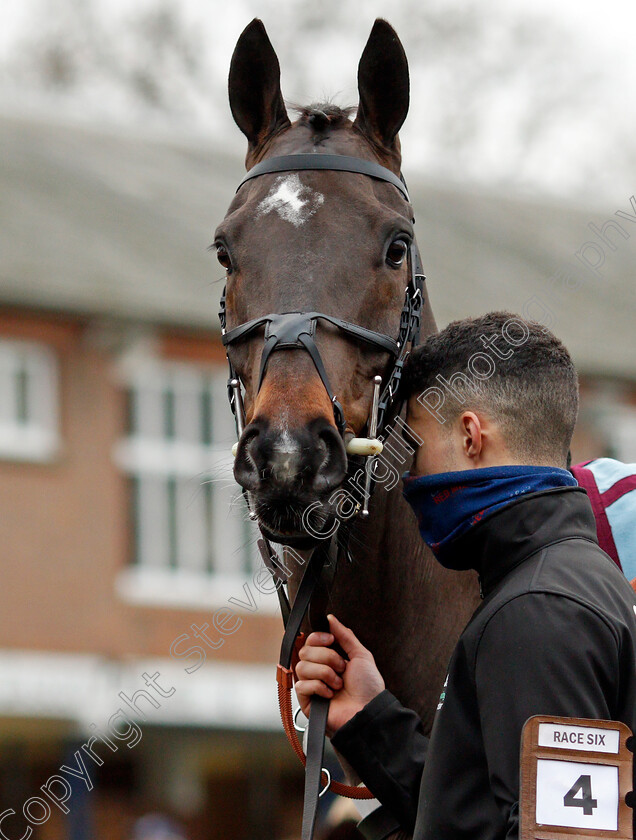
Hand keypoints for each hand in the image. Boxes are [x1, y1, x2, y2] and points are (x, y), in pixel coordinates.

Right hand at [294, 614, 384, 736]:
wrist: (369, 711)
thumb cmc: (368, 687)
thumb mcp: (360, 655)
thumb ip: (345, 635)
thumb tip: (331, 619)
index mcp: (328, 659)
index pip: (310, 640)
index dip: (318, 638)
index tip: (331, 641)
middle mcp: (317, 670)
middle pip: (305, 651)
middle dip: (327, 658)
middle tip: (341, 668)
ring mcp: (310, 685)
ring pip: (302, 666)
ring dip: (325, 673)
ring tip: (338, 684)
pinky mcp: (306, 700)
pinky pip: (302, 684)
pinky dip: (319, 688)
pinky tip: (330, 694)